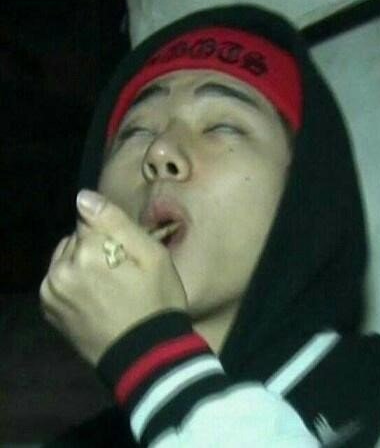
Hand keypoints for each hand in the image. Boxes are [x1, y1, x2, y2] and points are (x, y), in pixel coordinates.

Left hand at [40, 190, 186, 365]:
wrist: (145, 355)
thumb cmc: (157, 301)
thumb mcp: (153, 256)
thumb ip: (116, 222)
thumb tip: (82, 197)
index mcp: (88, 251)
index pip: (90, 218)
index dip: (112, 232)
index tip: (127, 252)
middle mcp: (61, 268)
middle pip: (77, 237)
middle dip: (96, 246)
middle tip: (122, 272)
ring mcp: (50, 290)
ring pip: (67, 256)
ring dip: (83, 263)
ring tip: (108, 287)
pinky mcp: (48, 307)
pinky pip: (59, 278)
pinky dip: (73, 281)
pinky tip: (93, 298)